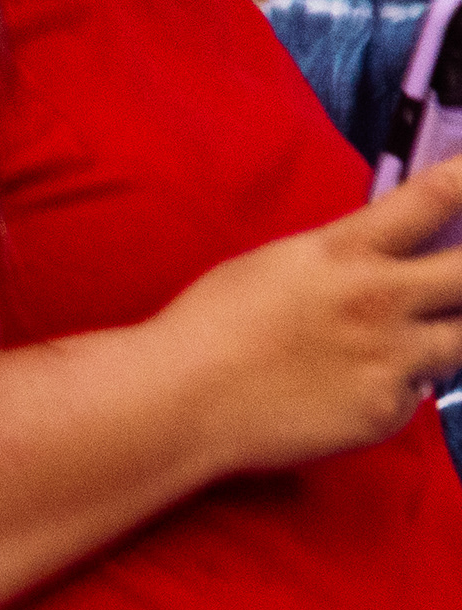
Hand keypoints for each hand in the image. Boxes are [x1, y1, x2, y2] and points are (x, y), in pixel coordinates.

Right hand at [157, 158, 461, 479]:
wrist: (175, 404)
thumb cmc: (208, 330)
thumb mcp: (280, 265)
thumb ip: (344, 256)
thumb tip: (390, 254)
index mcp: (347, 251)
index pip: (438, 197)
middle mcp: (379, 300)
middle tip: (455, 280)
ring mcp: (387, 359)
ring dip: (446, 337)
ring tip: (410, 341)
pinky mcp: (380, 412)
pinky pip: (413, 397)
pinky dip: (392, 394)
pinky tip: (348, 393)